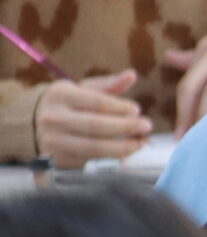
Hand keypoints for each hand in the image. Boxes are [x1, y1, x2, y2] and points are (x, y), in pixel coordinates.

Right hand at [35, 69, 151, 165]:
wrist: (30, 123)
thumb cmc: (66, 103)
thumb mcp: (81, 88)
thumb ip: (108, 84)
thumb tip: (132, 75)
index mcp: (61, 95)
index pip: (96, 102)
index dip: (120, 107)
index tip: (137, 110)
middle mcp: (54, 118)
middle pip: (96, 126)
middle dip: (126, 127)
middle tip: (146, 126)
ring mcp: (53, 141)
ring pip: (93, 147)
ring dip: (122, 147)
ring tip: (140, 142)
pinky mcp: (56, 159)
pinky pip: (89, 161)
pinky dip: (111, 159)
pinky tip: (126, 153)